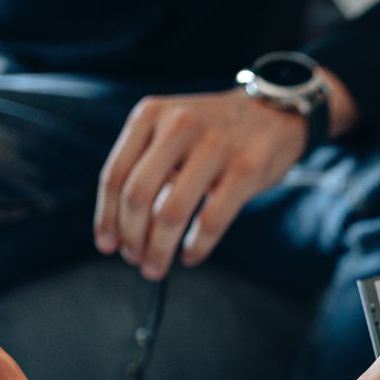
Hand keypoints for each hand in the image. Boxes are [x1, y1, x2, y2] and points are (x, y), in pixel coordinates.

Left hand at [94, 89, 308, 279]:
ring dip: (158, 249)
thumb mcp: (172, 129)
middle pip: (137, 196)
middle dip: (131, 238)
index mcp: (151, 115)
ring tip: (157, 267)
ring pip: (171, 212)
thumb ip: (147, 164)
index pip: (115, 175)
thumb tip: (120, 228)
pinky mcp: (246, 169)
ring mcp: (215, 146)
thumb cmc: (215, 132)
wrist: (273, 113)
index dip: (107, 217)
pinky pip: (211, 220)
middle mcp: (179, 125)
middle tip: (135, 260)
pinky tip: (190, 256)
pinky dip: (196, 247)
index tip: (106, 245)